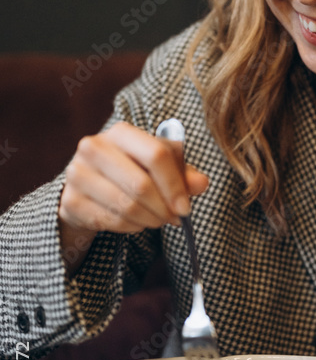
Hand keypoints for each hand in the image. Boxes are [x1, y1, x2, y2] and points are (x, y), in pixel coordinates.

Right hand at [58, 121, 208, 272]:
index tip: (186, 207)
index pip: (156, 155)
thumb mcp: (160, 166)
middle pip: (141, 184)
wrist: (89, 185)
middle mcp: (94, 147)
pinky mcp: (71, 201)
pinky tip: (136, 222)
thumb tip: (201, 183)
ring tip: (157, 220)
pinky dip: (131, 227)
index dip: (175, 185)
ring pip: (127, 206)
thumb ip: (183, 173)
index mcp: (121, 132)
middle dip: (163, 208)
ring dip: (150, 220)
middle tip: (175, 218)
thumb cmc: (132, 170)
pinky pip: (111, 221)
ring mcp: (77, 174)